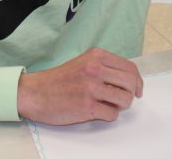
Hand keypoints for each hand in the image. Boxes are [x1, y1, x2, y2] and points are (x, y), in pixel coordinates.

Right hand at [17, 48, 143, 124]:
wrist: (34, 92)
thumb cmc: (59, 80)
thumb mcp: (83, 63)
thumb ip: (104, 67)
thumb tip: (129, 80)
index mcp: (96, 56)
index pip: (130, 68)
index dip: (137, 81)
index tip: (137, 90)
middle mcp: (95, 69)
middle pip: (131, 83)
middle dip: (131, 94)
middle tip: (122, 100)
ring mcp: (91, 88)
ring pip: (125, 99)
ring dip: (120, 106)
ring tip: (108, 105)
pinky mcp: (87, 107)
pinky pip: (112, 114)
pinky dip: (108, 116)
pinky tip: (97, 112)